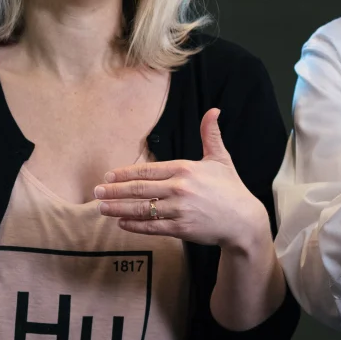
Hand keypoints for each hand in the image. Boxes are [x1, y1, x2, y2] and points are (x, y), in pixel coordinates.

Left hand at [95, 109, 270, 249]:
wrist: (244, 221)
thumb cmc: (232, 189)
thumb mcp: (221, 159)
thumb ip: (211, 135)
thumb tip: (213, 110)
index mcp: (185, 169)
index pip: (147, 170)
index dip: (125, 173)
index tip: (109, 176)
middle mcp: (179, 188)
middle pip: (139, 189)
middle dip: (114, 190)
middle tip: (96, 191)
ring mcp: (179, 210)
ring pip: (141, 208)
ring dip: (118, 208)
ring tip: (101, 207)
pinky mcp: (181, 229)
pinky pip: (152, 226)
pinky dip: (134, 225)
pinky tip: (121, 223)